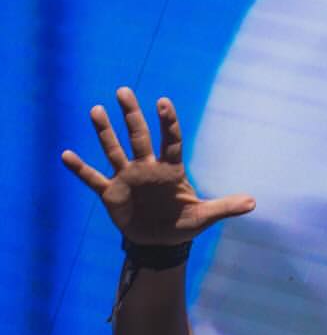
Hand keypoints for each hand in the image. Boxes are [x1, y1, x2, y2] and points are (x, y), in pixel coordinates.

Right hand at [61, 88, 254, 244]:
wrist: (159, 242)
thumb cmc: (183, 224)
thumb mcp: (205, 217)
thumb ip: (226, 207)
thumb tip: (254, 203)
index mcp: (171, 170)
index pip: (170, 141)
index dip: (167, 122)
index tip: (163, 102)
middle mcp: (147, 168)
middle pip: (138, 136)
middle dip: (131, 115)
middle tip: (124, 91)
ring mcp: (127, 178)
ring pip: (114, 150)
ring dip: (104, 132)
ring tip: (96, 110)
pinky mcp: (111, 193)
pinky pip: (93, 178)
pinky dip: (80, 169)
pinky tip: (65, 155)